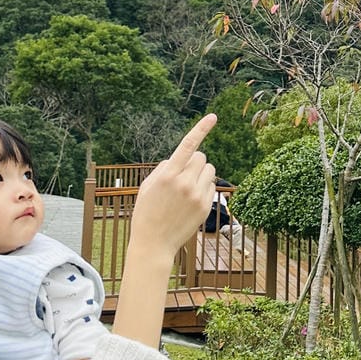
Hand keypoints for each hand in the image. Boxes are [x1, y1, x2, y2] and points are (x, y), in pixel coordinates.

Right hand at [128, 113, 217, 259]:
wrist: (153, 243)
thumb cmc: (147, 211)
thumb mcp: (148, 185)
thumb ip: (164, 168)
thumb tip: (179, 158)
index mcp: (168, 175)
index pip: (188, 145)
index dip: (201, 128)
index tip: (213, 116)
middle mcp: (184, 183)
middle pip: (201, 157)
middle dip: (194, 161)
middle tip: (184, 173)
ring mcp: (197, 195)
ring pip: (209, 170)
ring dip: (201, 173)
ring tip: (187, 187)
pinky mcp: (205, 206)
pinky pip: (211, 185)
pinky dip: (204, 187)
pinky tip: (191, 199)